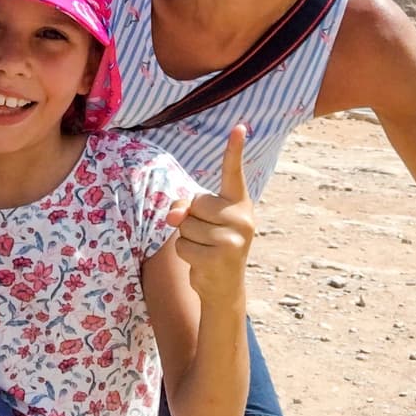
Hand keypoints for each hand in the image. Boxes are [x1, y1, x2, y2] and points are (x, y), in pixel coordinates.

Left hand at [165, 124, 254, 304]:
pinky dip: (186, 254)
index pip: (234, 172)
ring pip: (186, 225)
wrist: (224, 288)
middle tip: (207, 237)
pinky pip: (183, 245)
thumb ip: (185, 207)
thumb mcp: (202, 221)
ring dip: (187, 239)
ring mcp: (234, 238)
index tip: (239, 126)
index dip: (235, 149)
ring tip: (205, 249)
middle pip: (194, 203)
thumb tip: (173, 215)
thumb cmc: (212, 246)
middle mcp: (242, 217)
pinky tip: (203, 263)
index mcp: (239, 203)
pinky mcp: (221, 256)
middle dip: (191, 220)